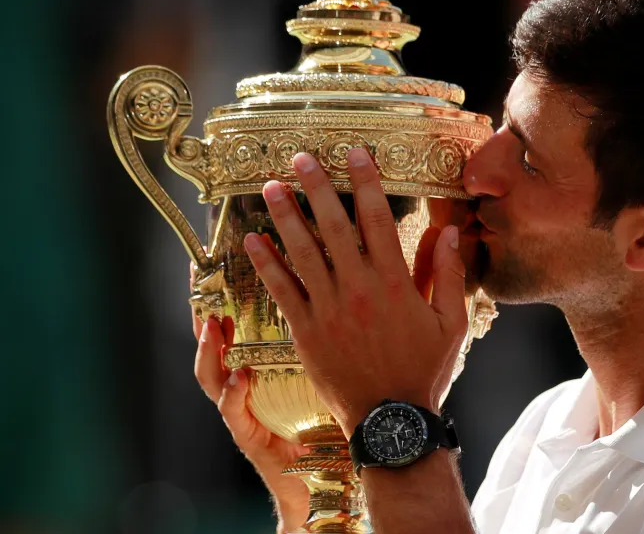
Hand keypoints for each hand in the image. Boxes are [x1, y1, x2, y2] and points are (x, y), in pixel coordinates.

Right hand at [190, 274, 309, 533]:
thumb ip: (329, 337)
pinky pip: (233, 412)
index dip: (231, 293)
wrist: (321, 480)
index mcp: (264, 364)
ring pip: (212, 375)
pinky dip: (233, 395)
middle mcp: (245, 383)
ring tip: (211, 326)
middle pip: (214, 341)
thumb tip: (349, 290)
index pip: (241, 322)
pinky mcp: (248, 435)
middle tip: (200, 280)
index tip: (230, 257)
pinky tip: (241, 377)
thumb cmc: (328, 423)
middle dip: (203, 309)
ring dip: (208, 350)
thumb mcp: (325, 373)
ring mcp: (241, 409)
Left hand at [242, 148, 468, 435]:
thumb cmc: (424, 371)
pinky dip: (266, 263)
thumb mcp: (451, 324)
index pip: (378, 219)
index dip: (365, 182)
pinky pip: (282, 290)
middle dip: (316, 187)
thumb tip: (449, 232)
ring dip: (285, 215)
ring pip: (302, 252)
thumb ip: (447, 275)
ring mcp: (329, 309)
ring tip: (270, 186)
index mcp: (395, 282)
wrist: (390, 420)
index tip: (354, 154)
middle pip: (334, 226)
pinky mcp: (306, 331)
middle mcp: (358, 288)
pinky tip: (252, 239)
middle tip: (299, 157)